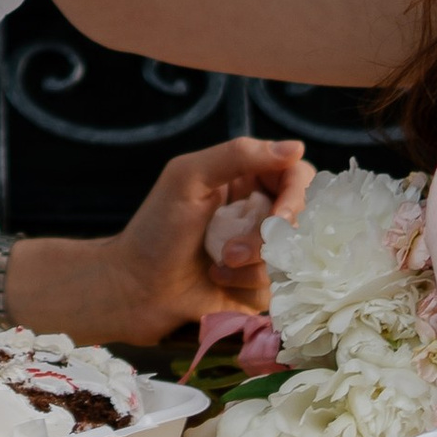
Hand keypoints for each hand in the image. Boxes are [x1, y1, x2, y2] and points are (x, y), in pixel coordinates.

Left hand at [7, 136, 310, 350]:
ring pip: (292, 254)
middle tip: (232, 249)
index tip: (281, 216)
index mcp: (244, 178)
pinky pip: (276, 284)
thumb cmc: (156, 229)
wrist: (134, 289)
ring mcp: (260, 251)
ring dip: (253, 262)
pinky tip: (217, 280)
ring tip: (217, 263)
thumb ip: (239, 155)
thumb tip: (296, 147)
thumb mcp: (188, 179)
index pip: (296, 175)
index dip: (297, 195)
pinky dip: (245, 283)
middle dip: (268, 236)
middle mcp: (256, 212)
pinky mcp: (257, 286)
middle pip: (302, 217)